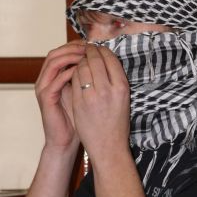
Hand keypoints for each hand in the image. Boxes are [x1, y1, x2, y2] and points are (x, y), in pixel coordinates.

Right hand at [35, 41, 85, 149]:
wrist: (66, 140)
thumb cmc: (76, 118)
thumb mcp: (83, 93)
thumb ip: (86, 77)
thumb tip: (102, 61)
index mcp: (53, 76)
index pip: (61, 52)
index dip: (75, 45)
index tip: (92, 44)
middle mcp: (45, 79)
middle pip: (55, 53)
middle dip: (72, 47)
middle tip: (89, 46)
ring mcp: (43, 88)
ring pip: (53, 63)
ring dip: (70, 56)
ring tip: (86, 55)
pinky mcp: (45, 98)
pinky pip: (55, 80)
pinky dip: (68, 73)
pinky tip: (82, 71)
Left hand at [72, 45, 129, 161]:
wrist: (108, 147)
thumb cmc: (117, 123)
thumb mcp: (123, 99)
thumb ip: (115, 80)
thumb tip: (105, 59)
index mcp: (122, 87)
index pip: (110, 58)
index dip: (102, 50)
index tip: (98, 49)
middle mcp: (108, 89)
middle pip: (95, 59)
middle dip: (89, 52)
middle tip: (86, 50)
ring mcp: (92, 96)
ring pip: (82, 67)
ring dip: (80, 62)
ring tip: (80, 62)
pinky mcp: (79, 102)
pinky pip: (74, 79)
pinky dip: (73, 74)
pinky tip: (75, 75)